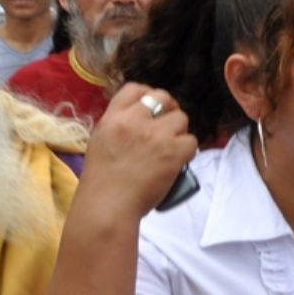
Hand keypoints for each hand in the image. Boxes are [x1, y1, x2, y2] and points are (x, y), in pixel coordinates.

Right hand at [80, 83, 197, 218]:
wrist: (108, 206)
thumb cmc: (101, 182)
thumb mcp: (101, 142)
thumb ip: (120, 126)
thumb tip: (142, 119)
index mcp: (113, 118)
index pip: (135, 88)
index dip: (149, 94)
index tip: (154, 108)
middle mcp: (134, 121)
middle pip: (163, 98)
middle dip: (170, 109)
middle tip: (170, 126)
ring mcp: (156, 135)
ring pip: (181, 119)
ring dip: (179, 133)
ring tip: (171, 149)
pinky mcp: (173, 152)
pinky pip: (191, 141)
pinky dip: (187, 152)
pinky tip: (178, 161)